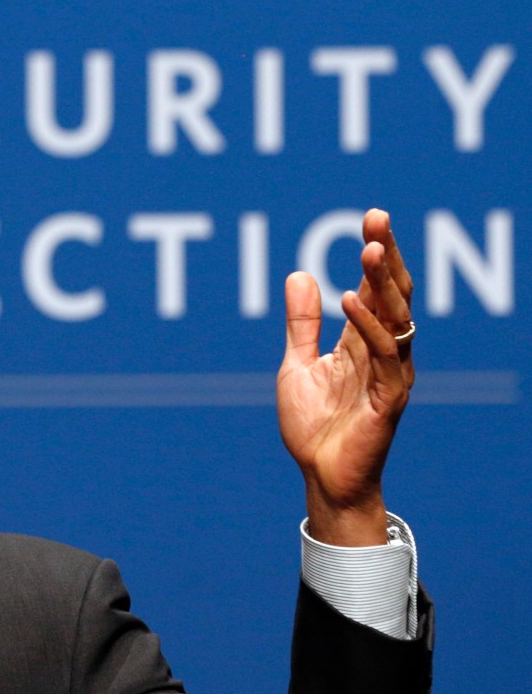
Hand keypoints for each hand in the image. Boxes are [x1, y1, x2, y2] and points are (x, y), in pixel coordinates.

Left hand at [277, 209, 414, 545]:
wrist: (320, 476)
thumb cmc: (313, 426)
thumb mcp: (297, 365)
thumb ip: (302, 324)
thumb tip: (299, 274)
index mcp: (362, 342)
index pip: (376, 288)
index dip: (376, 254)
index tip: (371, 217)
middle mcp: (383, 352)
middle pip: (393, 295)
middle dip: (386, 257)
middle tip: (377, 220)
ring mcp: (390, 375)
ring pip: (396, 320)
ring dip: (382, 285)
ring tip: (369, 251)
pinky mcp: (388, 400)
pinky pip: (384, 356)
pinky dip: (369, 327)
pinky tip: (351, 302)